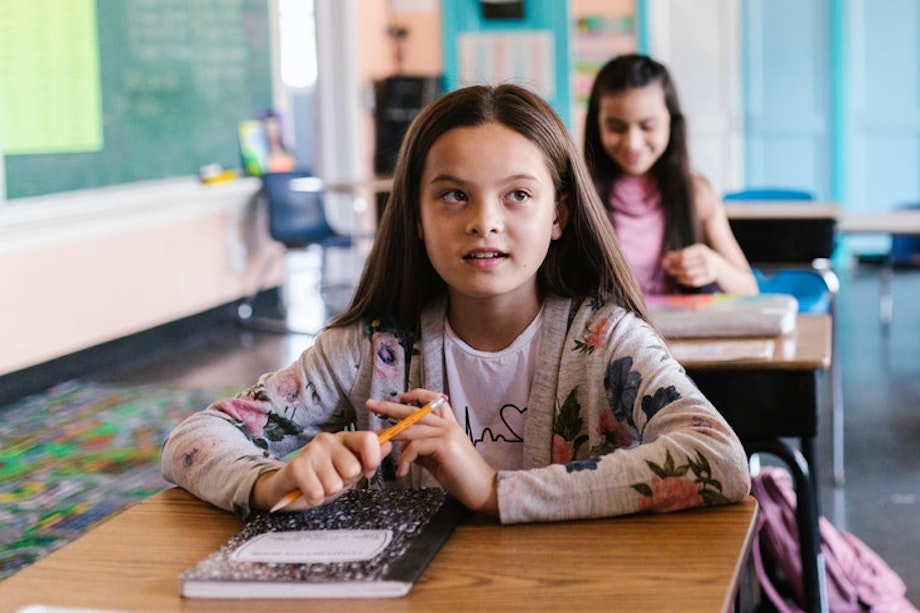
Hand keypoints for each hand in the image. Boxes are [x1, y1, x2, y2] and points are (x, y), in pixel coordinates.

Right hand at [252, 431, 390, 510]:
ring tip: (320, 485)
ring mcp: (311, 451)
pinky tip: (309, 491)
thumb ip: (369, 458)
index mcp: (345, 438)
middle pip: (353, 468)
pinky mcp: (296, 466)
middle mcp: (328, 440)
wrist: (288, 487)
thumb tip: (389, 444)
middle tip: (333, 480)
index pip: (369, 439)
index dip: (373, 459)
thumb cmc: (322, 477)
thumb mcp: (350, 469)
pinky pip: (317, 492)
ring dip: (328, 492)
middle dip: (345, 482)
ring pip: (335, 484)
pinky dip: (315, 499)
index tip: (367, 471)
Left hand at [366, 390, 498, 514]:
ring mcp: (447, 433)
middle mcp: (448, 425)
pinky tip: (401, 471)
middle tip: (371, 404)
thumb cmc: (461, 476)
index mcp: (449, 425)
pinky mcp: (444, 445)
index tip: (399, 396)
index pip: (433, 400)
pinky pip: (415, 446)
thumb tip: (403, 447)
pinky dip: (404, 459)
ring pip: (412, 428)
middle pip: (415, 410)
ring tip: (378, 446)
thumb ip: (422, 450)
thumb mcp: (437, 459)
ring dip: (392, 436)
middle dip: (390, 407)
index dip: (416, 395)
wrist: (483, 489)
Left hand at [662, 244, 721, 288]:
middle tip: (668, 269)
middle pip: (685, 264)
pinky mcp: (709, 277)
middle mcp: (706, 258)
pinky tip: (679, 279)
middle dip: (674, 267)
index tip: (665, 262)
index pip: (684, 255)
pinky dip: (684, 281)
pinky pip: (693, 281)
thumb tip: (666, 256)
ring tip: (672, 273)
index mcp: (701, 249)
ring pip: (689, 273)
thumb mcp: (692, 252)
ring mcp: (708, 268)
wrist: (719, 266)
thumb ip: (679, 253)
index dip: (673, 259)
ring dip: (678, 274)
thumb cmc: (700, 258)